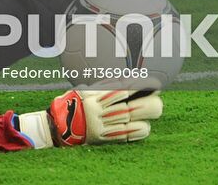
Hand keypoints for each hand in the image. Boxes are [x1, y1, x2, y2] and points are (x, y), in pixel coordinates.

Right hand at [48, 89, 162, 144]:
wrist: (59, 124)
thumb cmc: (75, 101)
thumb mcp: (88, 88)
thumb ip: (107, 85)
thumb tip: (127, 79)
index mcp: (98, 95)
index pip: (124, 90)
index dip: (141, 88)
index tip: (154, 84)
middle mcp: (102, 110)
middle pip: (131, 108)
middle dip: (148, 105)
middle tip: (158, 100)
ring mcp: (104, 125)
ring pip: (130, 122)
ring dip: (145, 118)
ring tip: (155, 111)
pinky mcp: (104, 137)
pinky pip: (124, 136)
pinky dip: (136, 132)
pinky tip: (145, 127)